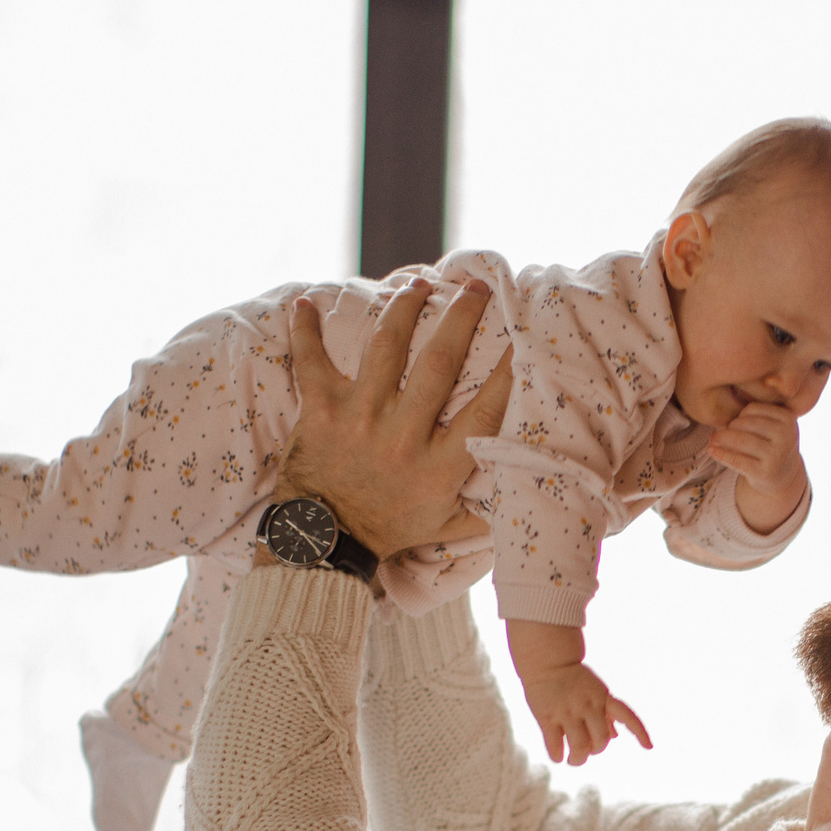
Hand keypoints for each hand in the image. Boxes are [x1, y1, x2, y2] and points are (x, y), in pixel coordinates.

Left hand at [276, 281, 510, 559]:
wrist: (322, 544)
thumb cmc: (387, 532)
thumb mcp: (444, 527)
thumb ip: (484, 509)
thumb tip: (524, 490)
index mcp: (439, 465)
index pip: (485, 409)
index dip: (508, 371)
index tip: (523, 339)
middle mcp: (404, 435)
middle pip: (439, 362)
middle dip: (461, 318)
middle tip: (476, 287)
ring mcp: (361, 417)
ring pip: (386, 346)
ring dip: (404, 309)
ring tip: (419, 285)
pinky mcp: (322, 411)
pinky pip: (312, 361)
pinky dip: (305, 331)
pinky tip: (306, 304)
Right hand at [520, 658, 651, 766]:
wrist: (546, 660)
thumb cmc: (573, 680)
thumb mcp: (595, 691)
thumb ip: (606, 712)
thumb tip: (615, 736)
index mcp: (603, 698)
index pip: (628, 716)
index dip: (640, 732)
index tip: (649, 747)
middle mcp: (588, 705)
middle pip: (601, 739)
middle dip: (596, 750)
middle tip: (587, 751)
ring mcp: (567, 711)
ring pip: (580, 746)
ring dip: (578, 759)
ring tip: (573, 760)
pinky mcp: (546, 717)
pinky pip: (555, 745)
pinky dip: (558, 756)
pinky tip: (558, 756)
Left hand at [709, 400, 806, 533]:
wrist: (783, 476)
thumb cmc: (771, 444)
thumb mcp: (772, 426)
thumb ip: (752, 417)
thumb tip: (718, 419)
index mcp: (788, 419)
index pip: (754, 408)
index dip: (739, 415)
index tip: (734, 423)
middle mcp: (786, 436)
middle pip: (746, 423)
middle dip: (729, 427)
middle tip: (720, 433)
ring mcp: (777, 455)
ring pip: (740, 440)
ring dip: (721, 438)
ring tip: (712, 439)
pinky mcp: (765, 472)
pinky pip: (737, 459)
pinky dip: (721, 454)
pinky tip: (711, 450)